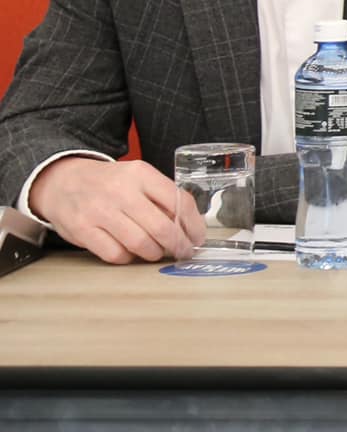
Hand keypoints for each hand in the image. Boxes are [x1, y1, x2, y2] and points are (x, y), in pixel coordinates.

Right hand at [27, 157, 206, 264]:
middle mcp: (121, 191)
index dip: (194, 225)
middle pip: (163, 228)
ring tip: (157, 252)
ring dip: (155, 253)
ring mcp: (100, 211)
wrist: (62, 181)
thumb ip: (162, 197)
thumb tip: (189, 226)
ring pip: (141, 244)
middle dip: (179, 245)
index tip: (198, 237)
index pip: (179, 202)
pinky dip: (128, 258)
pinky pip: (116, 254)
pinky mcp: (82, 230)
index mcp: (141, 174)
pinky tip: (130, 251)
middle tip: (183, 251)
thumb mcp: (138, 178)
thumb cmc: (109, 184)